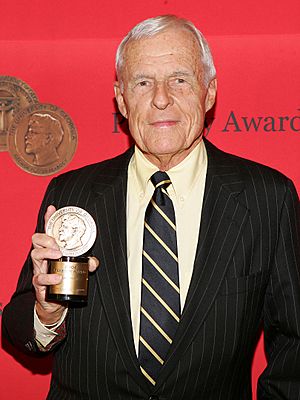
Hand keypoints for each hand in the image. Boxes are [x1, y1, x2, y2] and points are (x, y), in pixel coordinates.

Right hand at [32, 205, 98, 324]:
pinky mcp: (39, 283)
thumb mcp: (79, 268)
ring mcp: (39, 269)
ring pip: (35, 254)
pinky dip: (49, 276)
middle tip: (57, 243)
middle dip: (46, 238)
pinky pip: (40, 277)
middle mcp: (43, 257)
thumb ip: (87, 263)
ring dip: (46, 252)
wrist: (55, 302)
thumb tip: (93, 262)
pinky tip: (58, 277)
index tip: (52, 208)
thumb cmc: (64, 279)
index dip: (49, 219)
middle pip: (37, 239)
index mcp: (52, 249)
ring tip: (57, 255)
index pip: (48, 231)